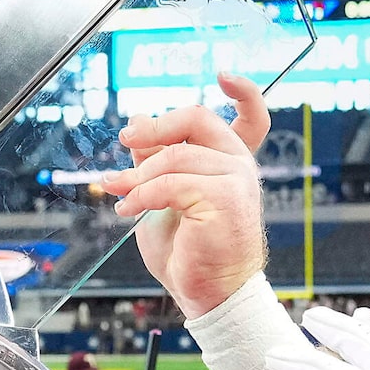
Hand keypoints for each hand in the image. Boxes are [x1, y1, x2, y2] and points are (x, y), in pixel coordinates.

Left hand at [100, 72, 267, 316]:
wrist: (208, 294)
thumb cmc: (189, 251)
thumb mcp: (163, 196)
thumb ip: (156, 160)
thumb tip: (137, 120)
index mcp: (229, 161)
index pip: (252, 117)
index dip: (243, 92)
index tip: (224, 75)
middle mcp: (239, 165)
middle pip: (197, 119)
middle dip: (154, 126)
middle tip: (124, 140)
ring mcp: (236, 180)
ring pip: (174, 155)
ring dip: (136, 175)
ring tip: (117, 192)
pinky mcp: (225, 198)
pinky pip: (170, 182)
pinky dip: (141, 194)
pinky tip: (127, 209)